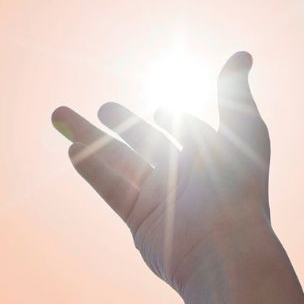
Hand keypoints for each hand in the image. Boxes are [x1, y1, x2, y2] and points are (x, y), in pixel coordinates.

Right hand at [52, 51, 271, 291]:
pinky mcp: (138, 218)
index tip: (163, 113)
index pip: (186, 132)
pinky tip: (71, 148)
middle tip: (104, 109)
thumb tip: (242, 54)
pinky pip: (110, 187)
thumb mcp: (244, 129)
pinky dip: (90, 168)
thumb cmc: (238, 187)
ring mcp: (158, 198)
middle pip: (145, 142)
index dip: (175, 120)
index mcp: (210, 156)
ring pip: (117, 160)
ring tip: (59, 115)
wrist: (224, 248)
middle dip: (123, 124)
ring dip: (88, 137)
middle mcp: (183, 176)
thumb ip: (233, 92)